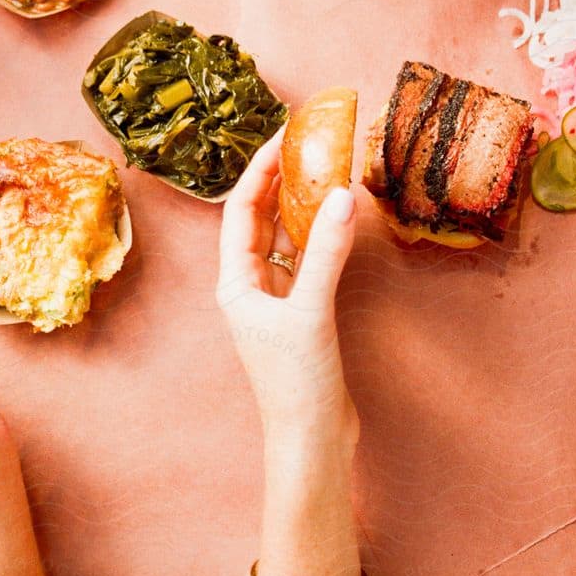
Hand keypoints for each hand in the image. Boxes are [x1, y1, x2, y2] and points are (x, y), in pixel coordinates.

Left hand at [218, 131, 359, 448]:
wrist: (312, 440)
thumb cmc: (296, 382)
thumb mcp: (310, 310)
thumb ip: (326, 252)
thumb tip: (340, 196)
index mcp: (235, 283)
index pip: (242, 211)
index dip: (260, 170)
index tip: (283, 136)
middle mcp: (249, 288)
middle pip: (260, 220)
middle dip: (278, 181)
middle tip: (303, 143)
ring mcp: (275, 302)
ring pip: (284, 240)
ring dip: (299, 207)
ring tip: (320, 170)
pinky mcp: (300, 316)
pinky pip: (306, 262)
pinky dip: (318, 238)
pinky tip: (335, 219)